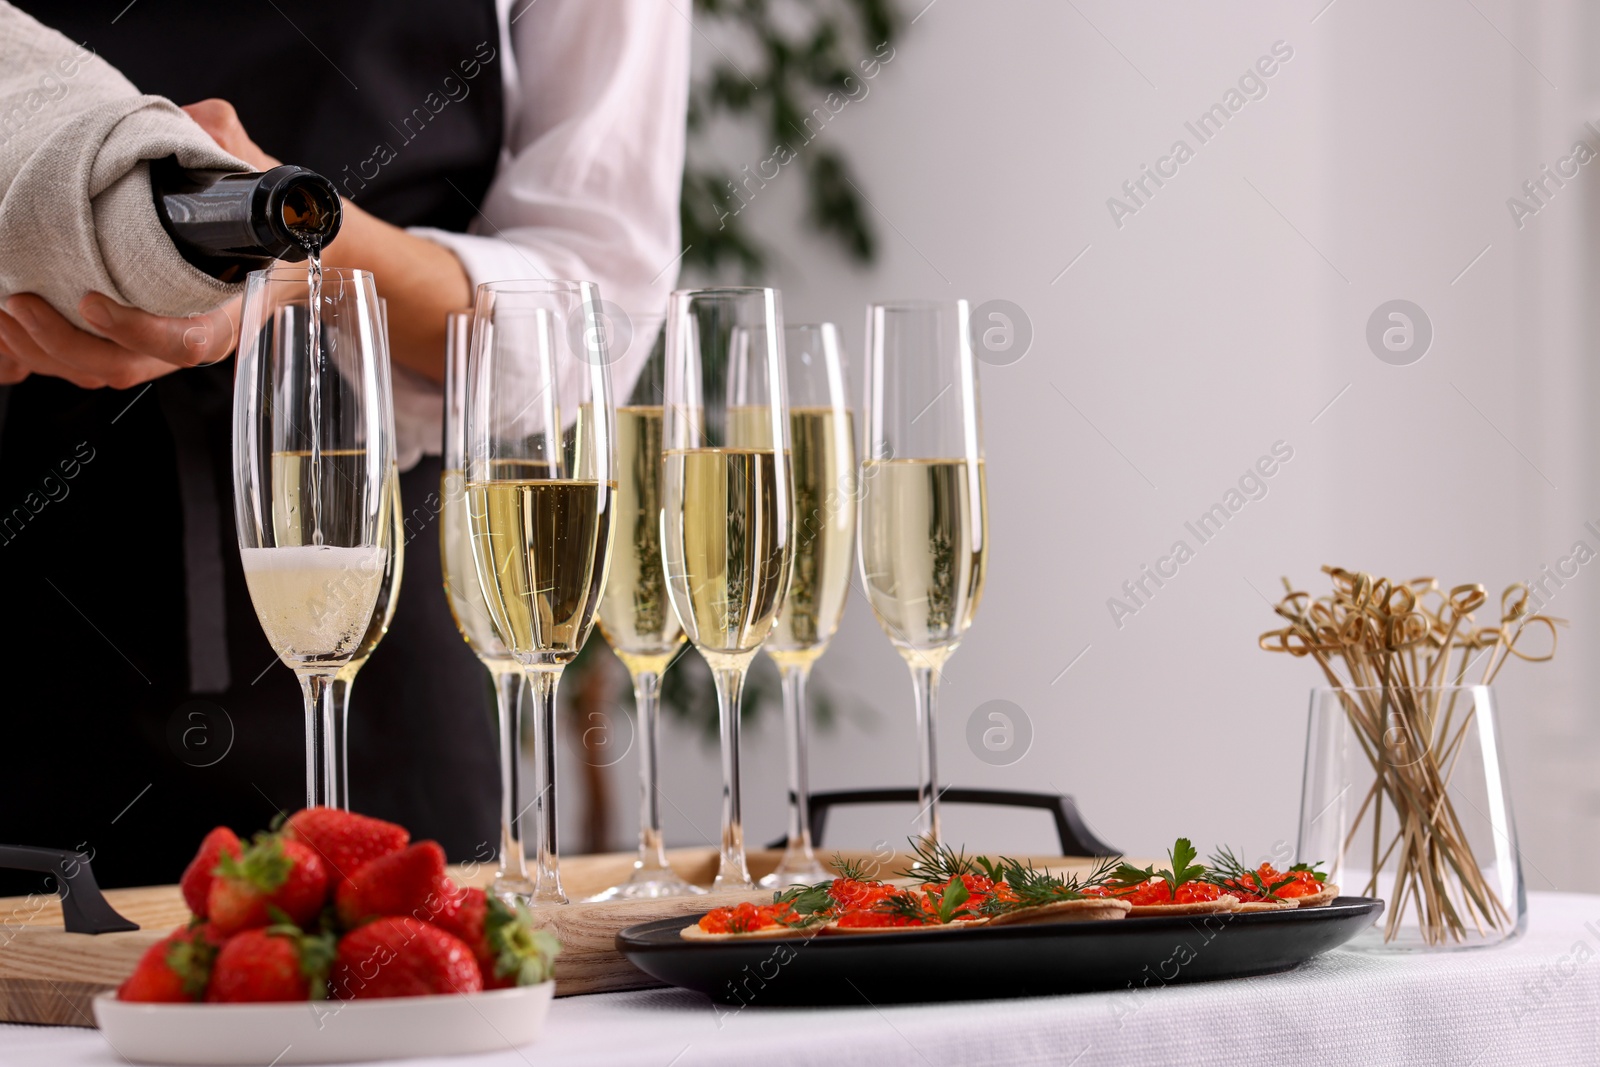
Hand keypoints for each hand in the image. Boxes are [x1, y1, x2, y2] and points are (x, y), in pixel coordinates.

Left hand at [0, 98, 266, 389]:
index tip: (92, 300)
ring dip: (43, 349)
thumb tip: (201, 117)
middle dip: (64, 341)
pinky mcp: (126, 347)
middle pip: (124, 366)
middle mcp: (187, 340)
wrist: (268, 255)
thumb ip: (225, 143)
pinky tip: (13, 326)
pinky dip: (42, 353)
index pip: (185, 343)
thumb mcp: (247, 179)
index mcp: (222, 315)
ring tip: (6, 308)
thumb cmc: (251, 222)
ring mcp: (153, 349)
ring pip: (95, 371)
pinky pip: (82, 365)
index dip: (138, 331)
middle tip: (22, 301)